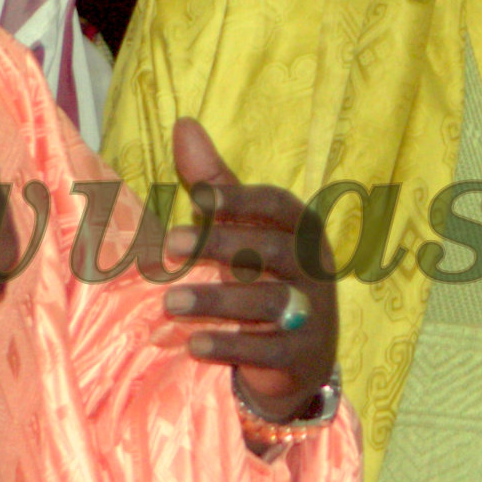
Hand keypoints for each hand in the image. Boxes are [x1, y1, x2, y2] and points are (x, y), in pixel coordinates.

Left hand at [164, 117, 336, 421]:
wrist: (301, 357)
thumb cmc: (263, 276)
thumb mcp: (244, 229)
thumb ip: (216, 182)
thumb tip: (183, 124)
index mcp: (301, 230)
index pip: (277, 206)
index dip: (241, 200)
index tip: (199, 197)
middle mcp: (312, 268)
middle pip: (271, 251)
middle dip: (221, 246)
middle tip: (170, 244)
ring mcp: (312, 314)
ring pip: (269, 301)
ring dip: (217, 300)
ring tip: (168, 302)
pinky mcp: (301, 356)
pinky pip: (268, 350)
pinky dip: (231, 346)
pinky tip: (194, 344)